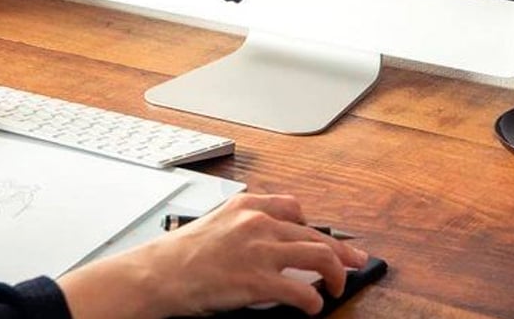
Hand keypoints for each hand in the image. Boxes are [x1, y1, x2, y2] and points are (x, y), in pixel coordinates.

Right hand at [57, 193, 368, 318]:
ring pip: (318, 255)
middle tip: (355, 261)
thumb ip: (244, 229)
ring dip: (336, 273)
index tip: (325, 238)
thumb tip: (269, 245)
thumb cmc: (179, 255)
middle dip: (340, 250)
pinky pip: (302, 290)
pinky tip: (314, 307)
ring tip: (340, 286)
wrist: (158, 273)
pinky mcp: (257, 280)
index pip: (294, 208)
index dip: (314, 227)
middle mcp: (258, 221)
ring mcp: (259, 249)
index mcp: (246, 205)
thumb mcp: (215, 225)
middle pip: (315, 233)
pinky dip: (314, 300)